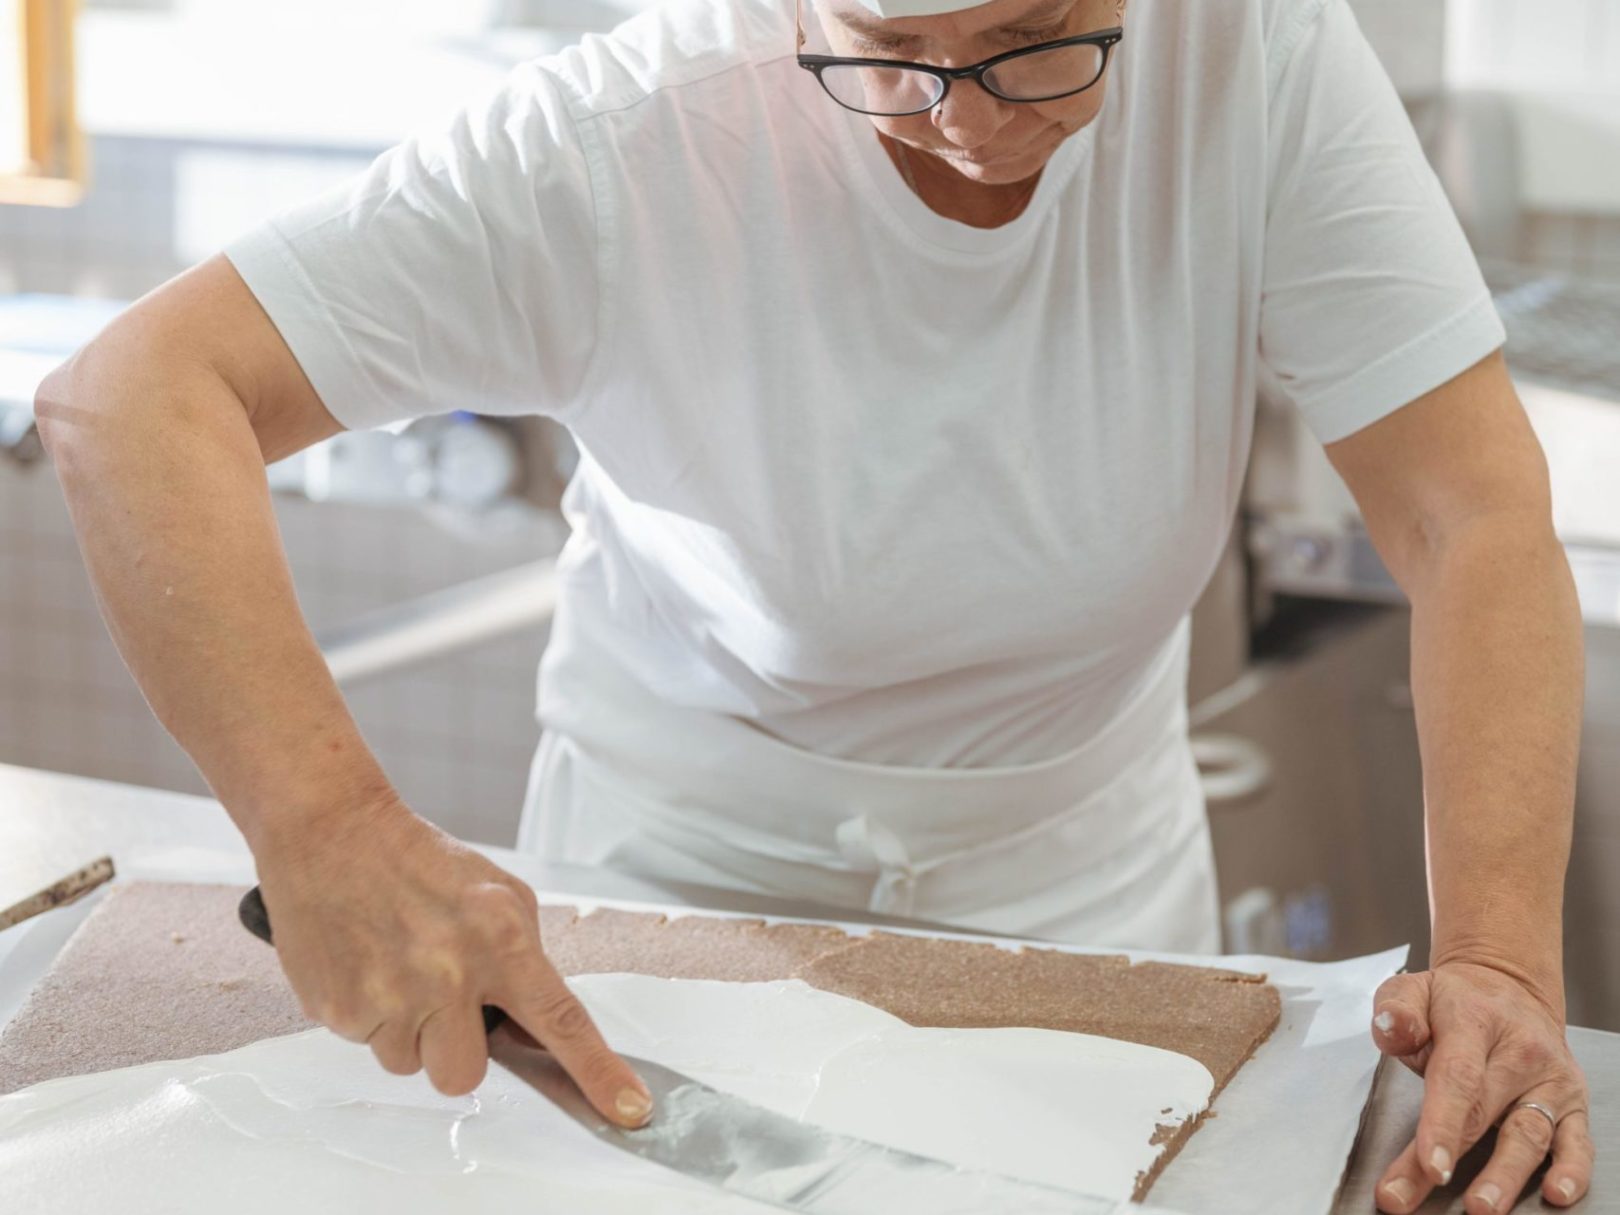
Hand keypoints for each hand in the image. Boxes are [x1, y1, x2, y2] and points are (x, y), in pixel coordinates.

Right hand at [254, 795, 650, 1125]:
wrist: (333, 831)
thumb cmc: (420, 861)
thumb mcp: (498, 895)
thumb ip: (525, 961)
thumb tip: (534, 1033)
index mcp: (499, 937)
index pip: (560, 1020)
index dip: (596, 1071)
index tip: (627, 1108)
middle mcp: (447, 973)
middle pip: (464, 1075)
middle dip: (458, 1049)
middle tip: (443, 1000)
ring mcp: (388, 995)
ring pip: (410, 1065)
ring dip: (410, 1030)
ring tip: (396, 967)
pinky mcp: (337, 1009)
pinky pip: (366, 1043)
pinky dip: (369, 1013)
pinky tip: (366, 962)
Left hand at [1371, 962, 1593, 1212]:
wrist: (1509, 989)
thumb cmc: (1453, 1002)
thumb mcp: (1414, 990)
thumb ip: (1397, 1010)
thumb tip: (1390, 1028)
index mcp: (1473, 1022)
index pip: (1457, 1076)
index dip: (1442, 1123)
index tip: (1428, 1164)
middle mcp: (1518, 1053)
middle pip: (1482, 1115)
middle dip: (1449, 1161)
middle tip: (1415, 1196)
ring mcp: (1548, 1080)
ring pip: (1529, 1134)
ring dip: (1505, 1176)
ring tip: (1483, 1208)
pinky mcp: (1571, 1103)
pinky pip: (1576, 1141)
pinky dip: (1571, 1170)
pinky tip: (1556, 1193)